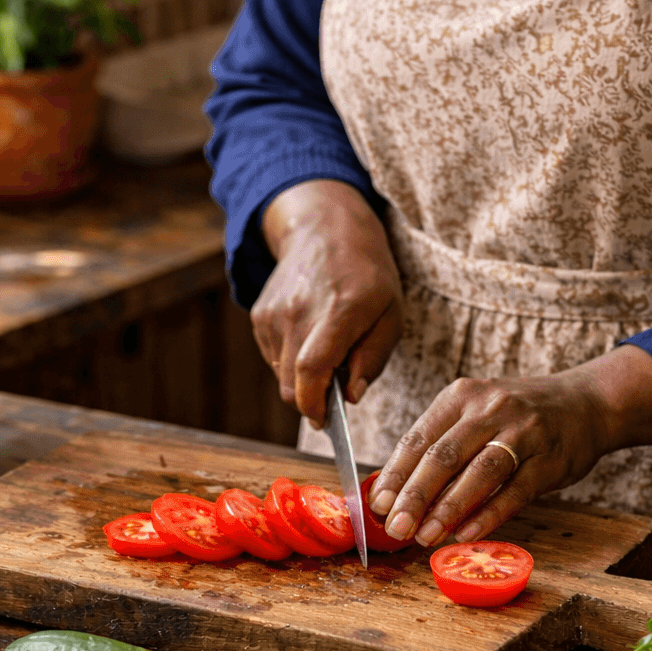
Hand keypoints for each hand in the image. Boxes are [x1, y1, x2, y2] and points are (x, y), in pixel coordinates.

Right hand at [253, 180, 403, 424]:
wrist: (325, 229)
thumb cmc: (367, 274)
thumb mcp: (392, 313)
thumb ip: (374, 358)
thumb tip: (351, 396)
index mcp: (340, 310)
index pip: (312, 368)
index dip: (315, 404)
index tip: (325, 421)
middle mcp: (300, 311)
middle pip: (292, 383)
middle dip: (311, 401)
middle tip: (333, 393)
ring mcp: (274, 313)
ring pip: (281, 374)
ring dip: (303, 379)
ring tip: (327, 350)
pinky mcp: (260, 315)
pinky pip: (273, 357)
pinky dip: (291, 360)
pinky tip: (309, 336)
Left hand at [368, 345, 651, 545]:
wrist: (587, 403)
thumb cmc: (518, 416)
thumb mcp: (476, 413)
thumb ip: (441, 446)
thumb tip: (396, 494)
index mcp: (461, 396)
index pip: (418, 437)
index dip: (395, 474)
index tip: (377, 505)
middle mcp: (490, 408)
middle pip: (443, 456)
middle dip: (414, 495)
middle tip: (395, 527)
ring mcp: (522, 432)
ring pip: (478, 473)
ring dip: (447, 509)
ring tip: (424, 536)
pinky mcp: (549, 459)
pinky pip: (514, 491)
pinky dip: (488, 515)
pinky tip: (466, 533)